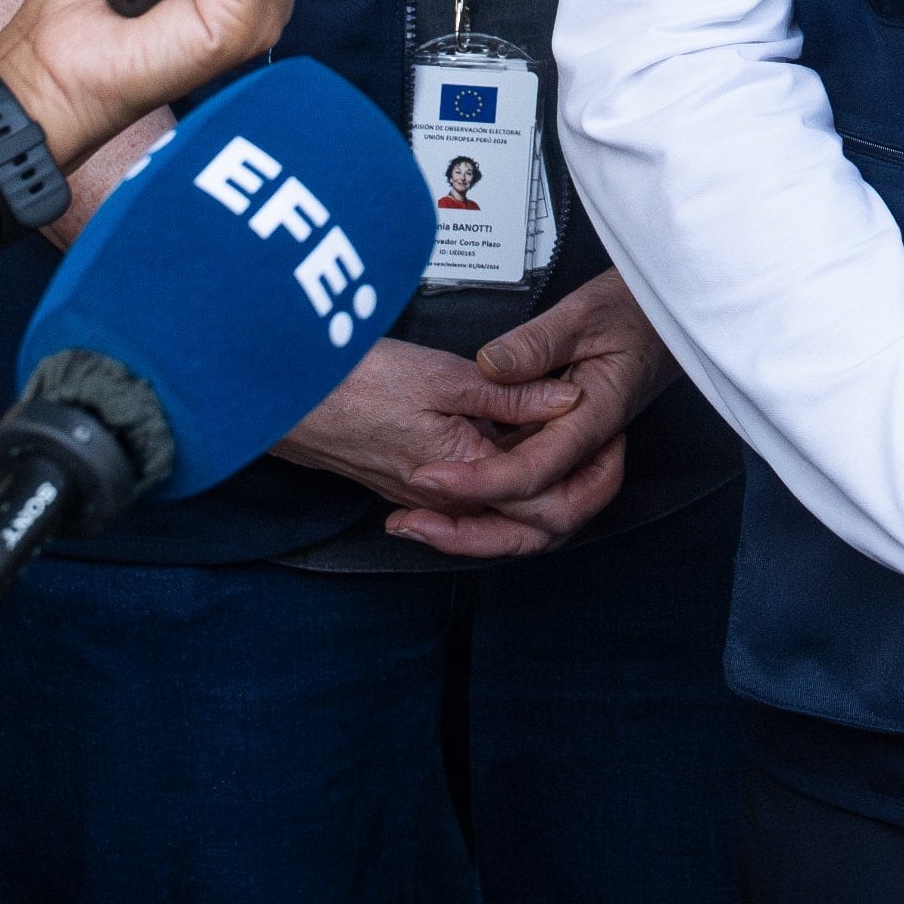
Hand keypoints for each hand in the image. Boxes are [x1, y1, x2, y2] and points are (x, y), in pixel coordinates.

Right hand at [273, 335, 576, 510]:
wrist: (291, 400)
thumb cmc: (357, 384)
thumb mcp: (446, 375)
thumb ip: (512, 393)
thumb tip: (566, 401)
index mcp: (465, 477)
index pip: (547, 506)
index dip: (588, 478)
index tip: (612, 443)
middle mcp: (450, 502)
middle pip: (530, 527)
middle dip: (576, 497)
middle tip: (606, 456)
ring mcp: (431, 501)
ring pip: (503, 518)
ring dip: (541, 493)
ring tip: (571, 453)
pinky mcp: (417, 488)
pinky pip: (475, 504)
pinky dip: (505, 488)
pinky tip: (515, 451)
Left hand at [379, 272, 681, 560]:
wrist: (665, 317)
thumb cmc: (633, 311)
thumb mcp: (584, 311)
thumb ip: (537, 342)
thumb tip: (492, 366)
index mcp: (595, 419)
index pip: (535, 471)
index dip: (479, 481)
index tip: (430, 476)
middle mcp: (591, 452)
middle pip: (541, 522)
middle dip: (476, 533)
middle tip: (417, 521)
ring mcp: (580, 460)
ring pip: (538, 524)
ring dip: (481, 534)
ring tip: (422, 525)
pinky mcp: (567, 456)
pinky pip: (534, 503)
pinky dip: (492, 515)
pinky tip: (451, 506)